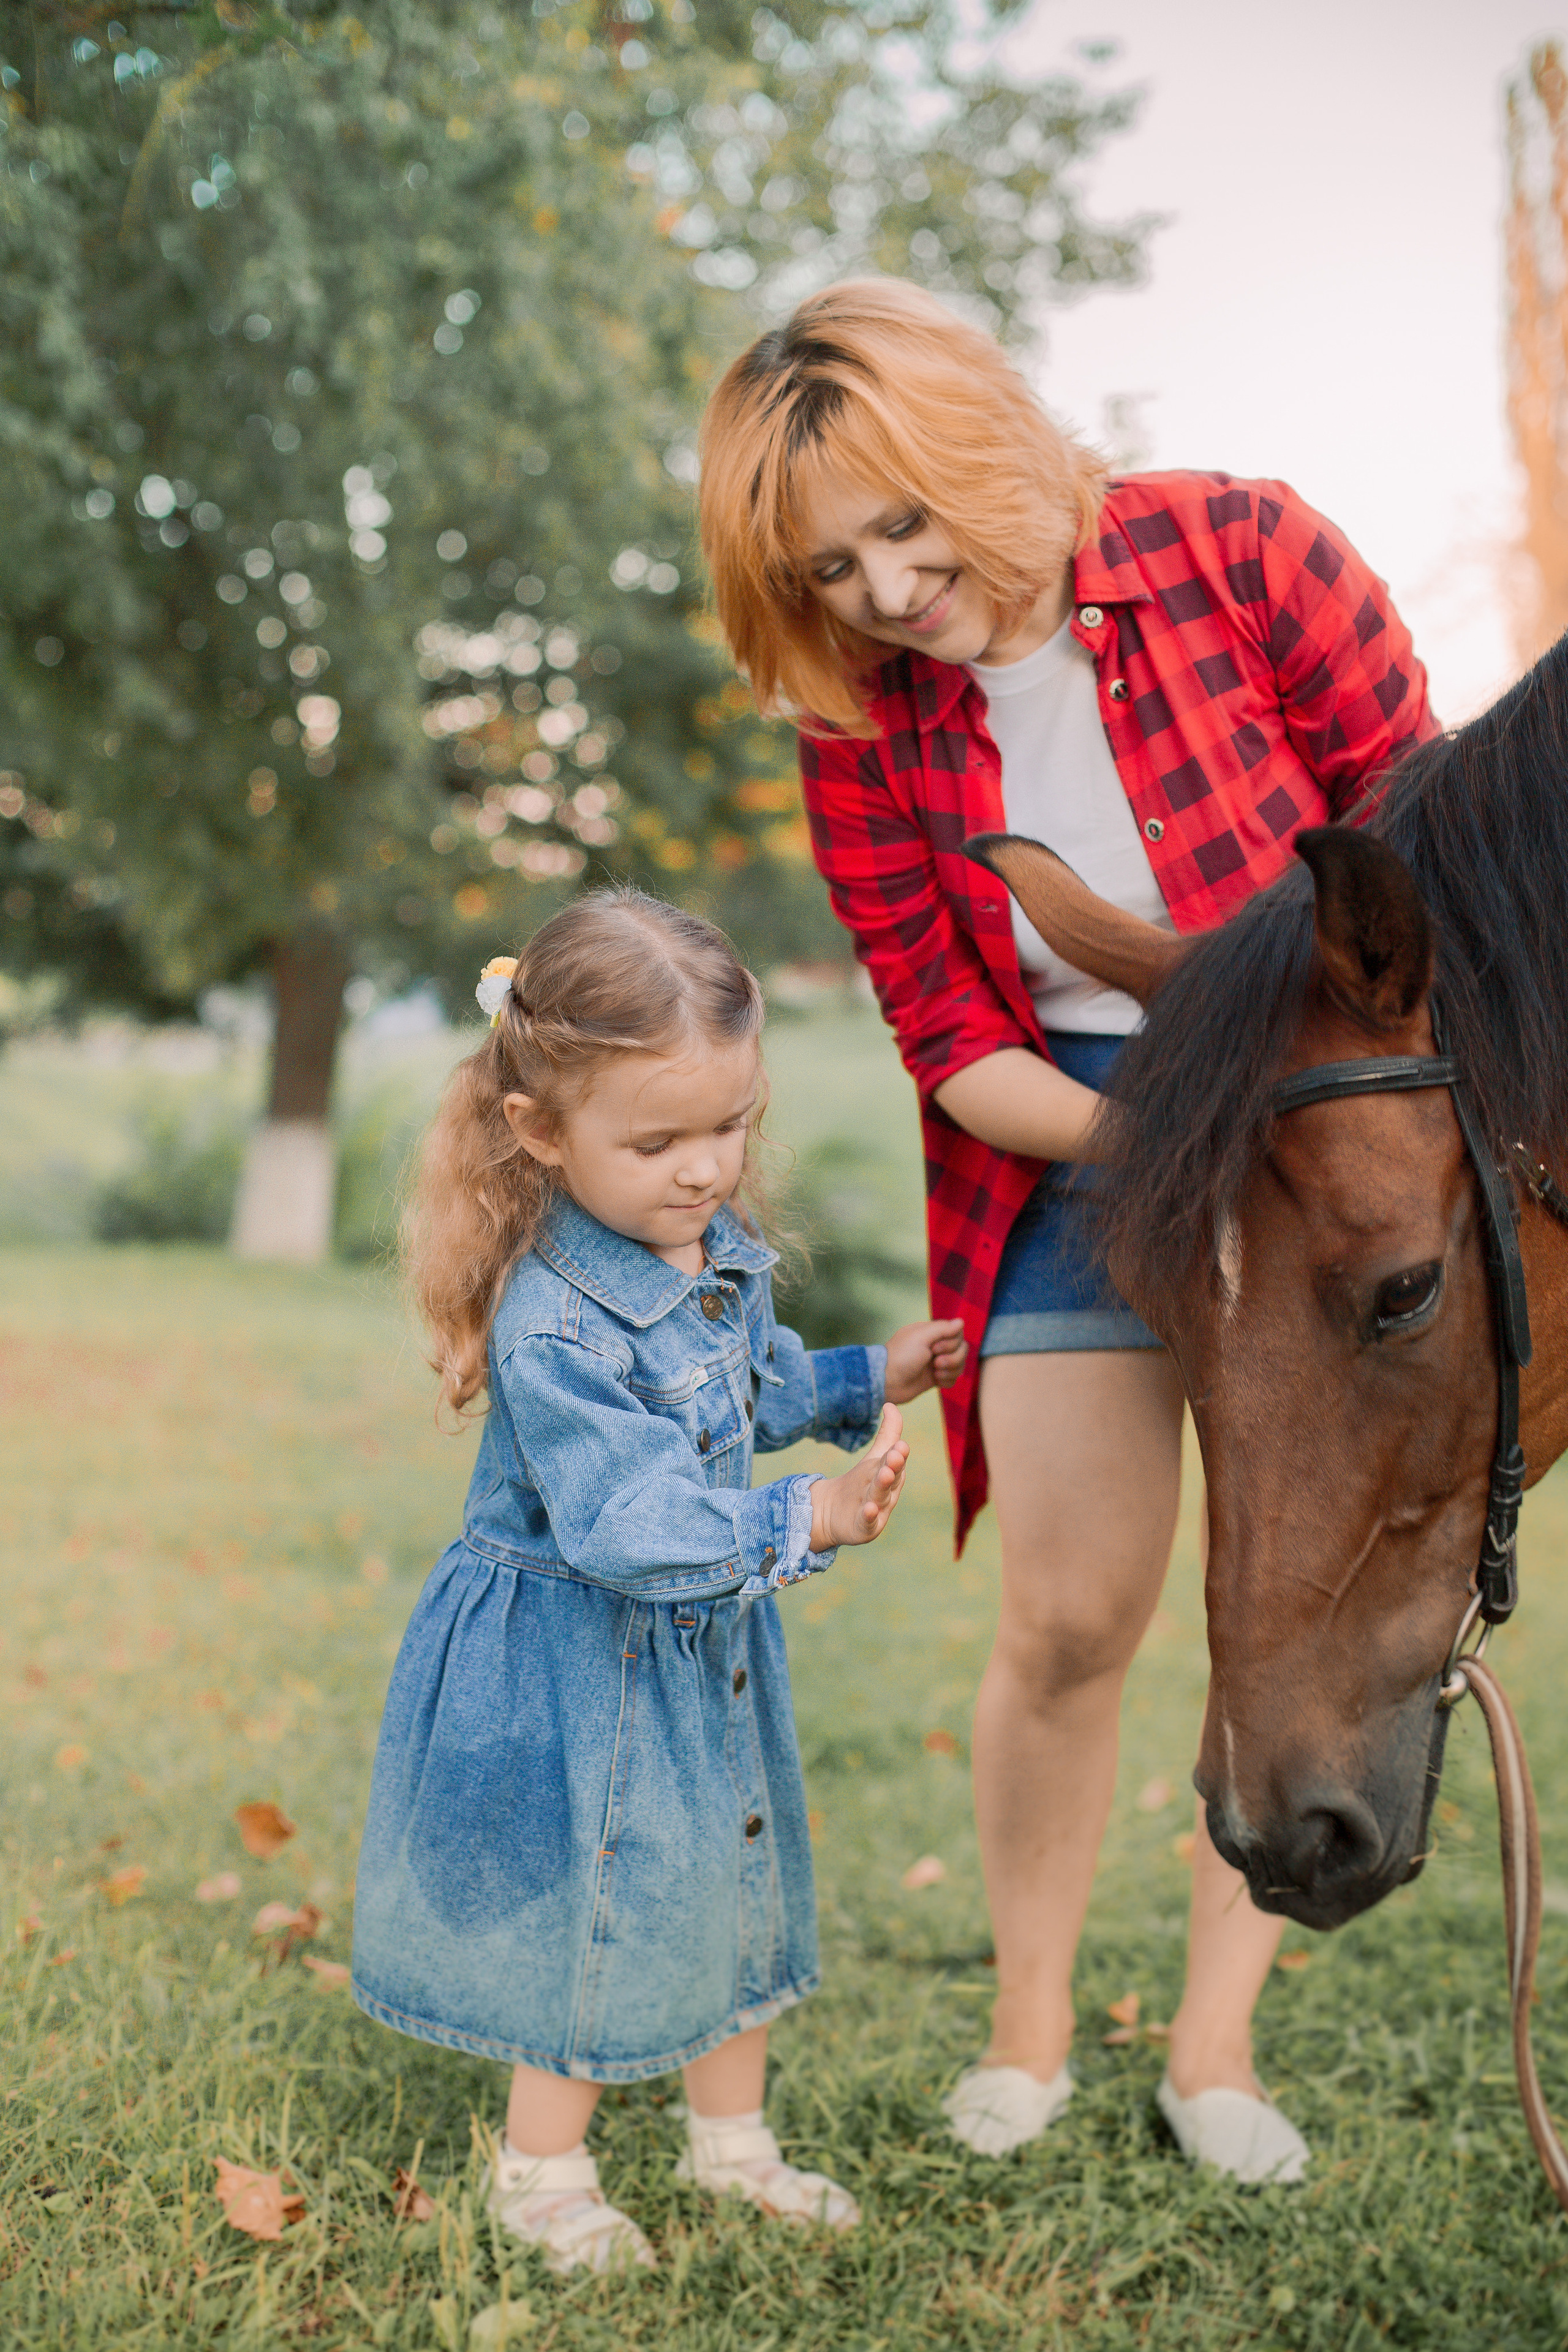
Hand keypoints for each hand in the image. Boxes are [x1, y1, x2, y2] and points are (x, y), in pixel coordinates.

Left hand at [809, 1404, 907, 1550]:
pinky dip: (869, 1516)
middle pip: (891, 1478)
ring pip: (880, 1497)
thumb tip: (891, 1404)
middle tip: (896, 1453)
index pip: (895, 1461)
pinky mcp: (864, 1527)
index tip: (900, 1443)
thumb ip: (887, 1434)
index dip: (898, 1453)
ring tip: (884, 1474)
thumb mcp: (875, 1458)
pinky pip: (868, 1522)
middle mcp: (887, 1492)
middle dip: (893, 1466)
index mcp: (890, 1473)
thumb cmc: (862, 1483)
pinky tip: (868, 1509)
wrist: (834, 1512)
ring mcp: (877, 1510)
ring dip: (883, 1486)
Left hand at [884, 1317, 967, 1403]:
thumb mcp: (920, 1337)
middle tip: (934, 1362)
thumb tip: (961, 1321)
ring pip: (960, 1364)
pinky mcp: (936, 1378)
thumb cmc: (901, 1356)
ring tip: (935, 1373)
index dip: (952, 1342)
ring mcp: (937, 1362)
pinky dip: (947, 1380)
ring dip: (950, 1370)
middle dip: (952, 1358)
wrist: (888, 1382)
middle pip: (962, 1349)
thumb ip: (942, 1328)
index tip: (935, 1348)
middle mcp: (936, 1346)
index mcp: (931, 1333)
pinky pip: (954, 1378)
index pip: (957, 1333)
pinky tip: (936, 1381)